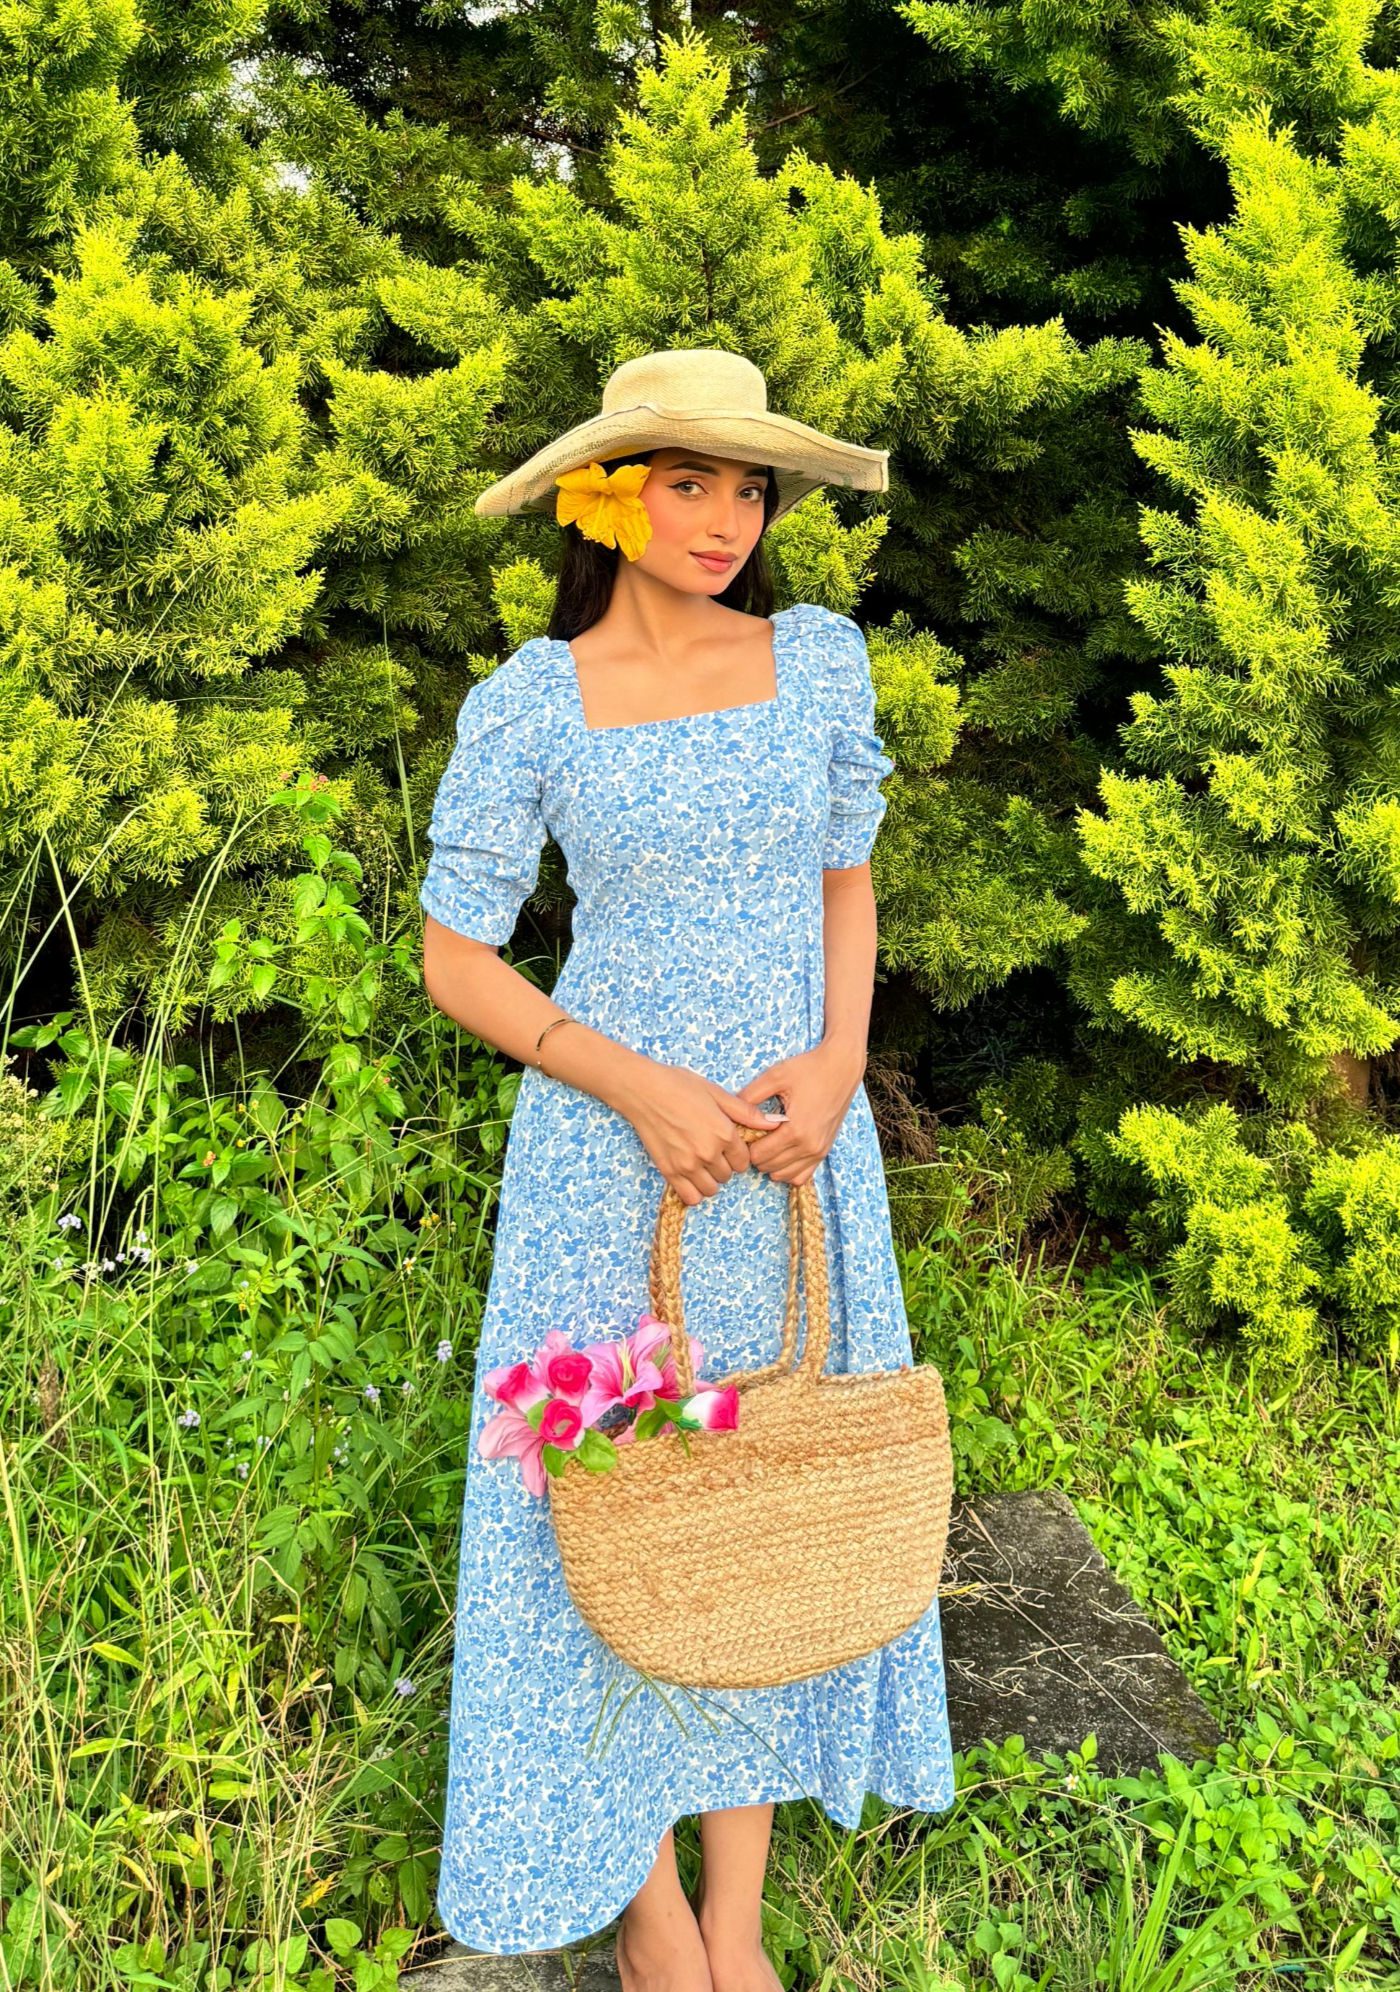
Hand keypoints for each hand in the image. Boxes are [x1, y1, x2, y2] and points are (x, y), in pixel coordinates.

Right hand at [618, 1061, 787, 1206]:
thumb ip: (747, 1113)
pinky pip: (691, 1197)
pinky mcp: (669, 1171)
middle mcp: (708, 1152)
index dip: (738, 1153)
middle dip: (724, 1164)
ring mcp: (688, 1164)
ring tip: (701, 1163)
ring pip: (712, 1189)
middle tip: (712, 1150)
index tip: (727, 1145)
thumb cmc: (680, 1086)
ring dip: (710, 1179)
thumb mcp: (717, 1093)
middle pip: (728, 1175)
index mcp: (723, 1133)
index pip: (744, 1160)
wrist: (643, 1090)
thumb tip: (776, 1122)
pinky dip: (694, 1191)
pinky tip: (690, 1175)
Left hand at [733, 1038, 866, 1185]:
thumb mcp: (775, 1076)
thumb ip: (749, 1096)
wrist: (842, 1067)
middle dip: (757, 1153)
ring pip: (784, 1175)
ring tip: (767, 1141)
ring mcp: (819, 1151)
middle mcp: (809, 1146)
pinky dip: (788, 1169)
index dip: (746, 1144)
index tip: (746, 1129)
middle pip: (769, 1167)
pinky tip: (782, 1152)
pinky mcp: (825, 1151)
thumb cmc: (809, 1069)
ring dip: (770, 1163)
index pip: (758, 1155)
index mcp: (795, 1130)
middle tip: (755, 1133)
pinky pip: (802, 1175)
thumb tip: (730, 1113)